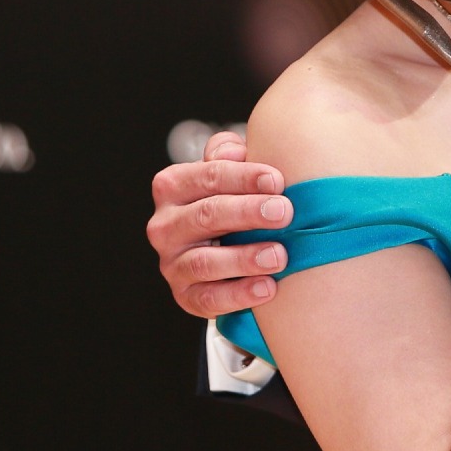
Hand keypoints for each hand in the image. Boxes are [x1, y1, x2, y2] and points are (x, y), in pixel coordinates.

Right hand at [148, 131, 293, 318]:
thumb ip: (229, 153)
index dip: (244, 177)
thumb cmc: (234, 199)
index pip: (208, 176)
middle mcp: (165, 225)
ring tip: (279, 255)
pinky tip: (268, 288)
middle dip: (248, 212)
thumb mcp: (230, 172)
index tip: (278, 180)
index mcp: (173, 186)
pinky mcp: (185, 296)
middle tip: (284, 213)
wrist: (226, 248)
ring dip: (245, 258)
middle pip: (206, 215)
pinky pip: (209, 299)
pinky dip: (239, 295)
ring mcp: (172, 263)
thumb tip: (234, 152)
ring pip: (205, 261)